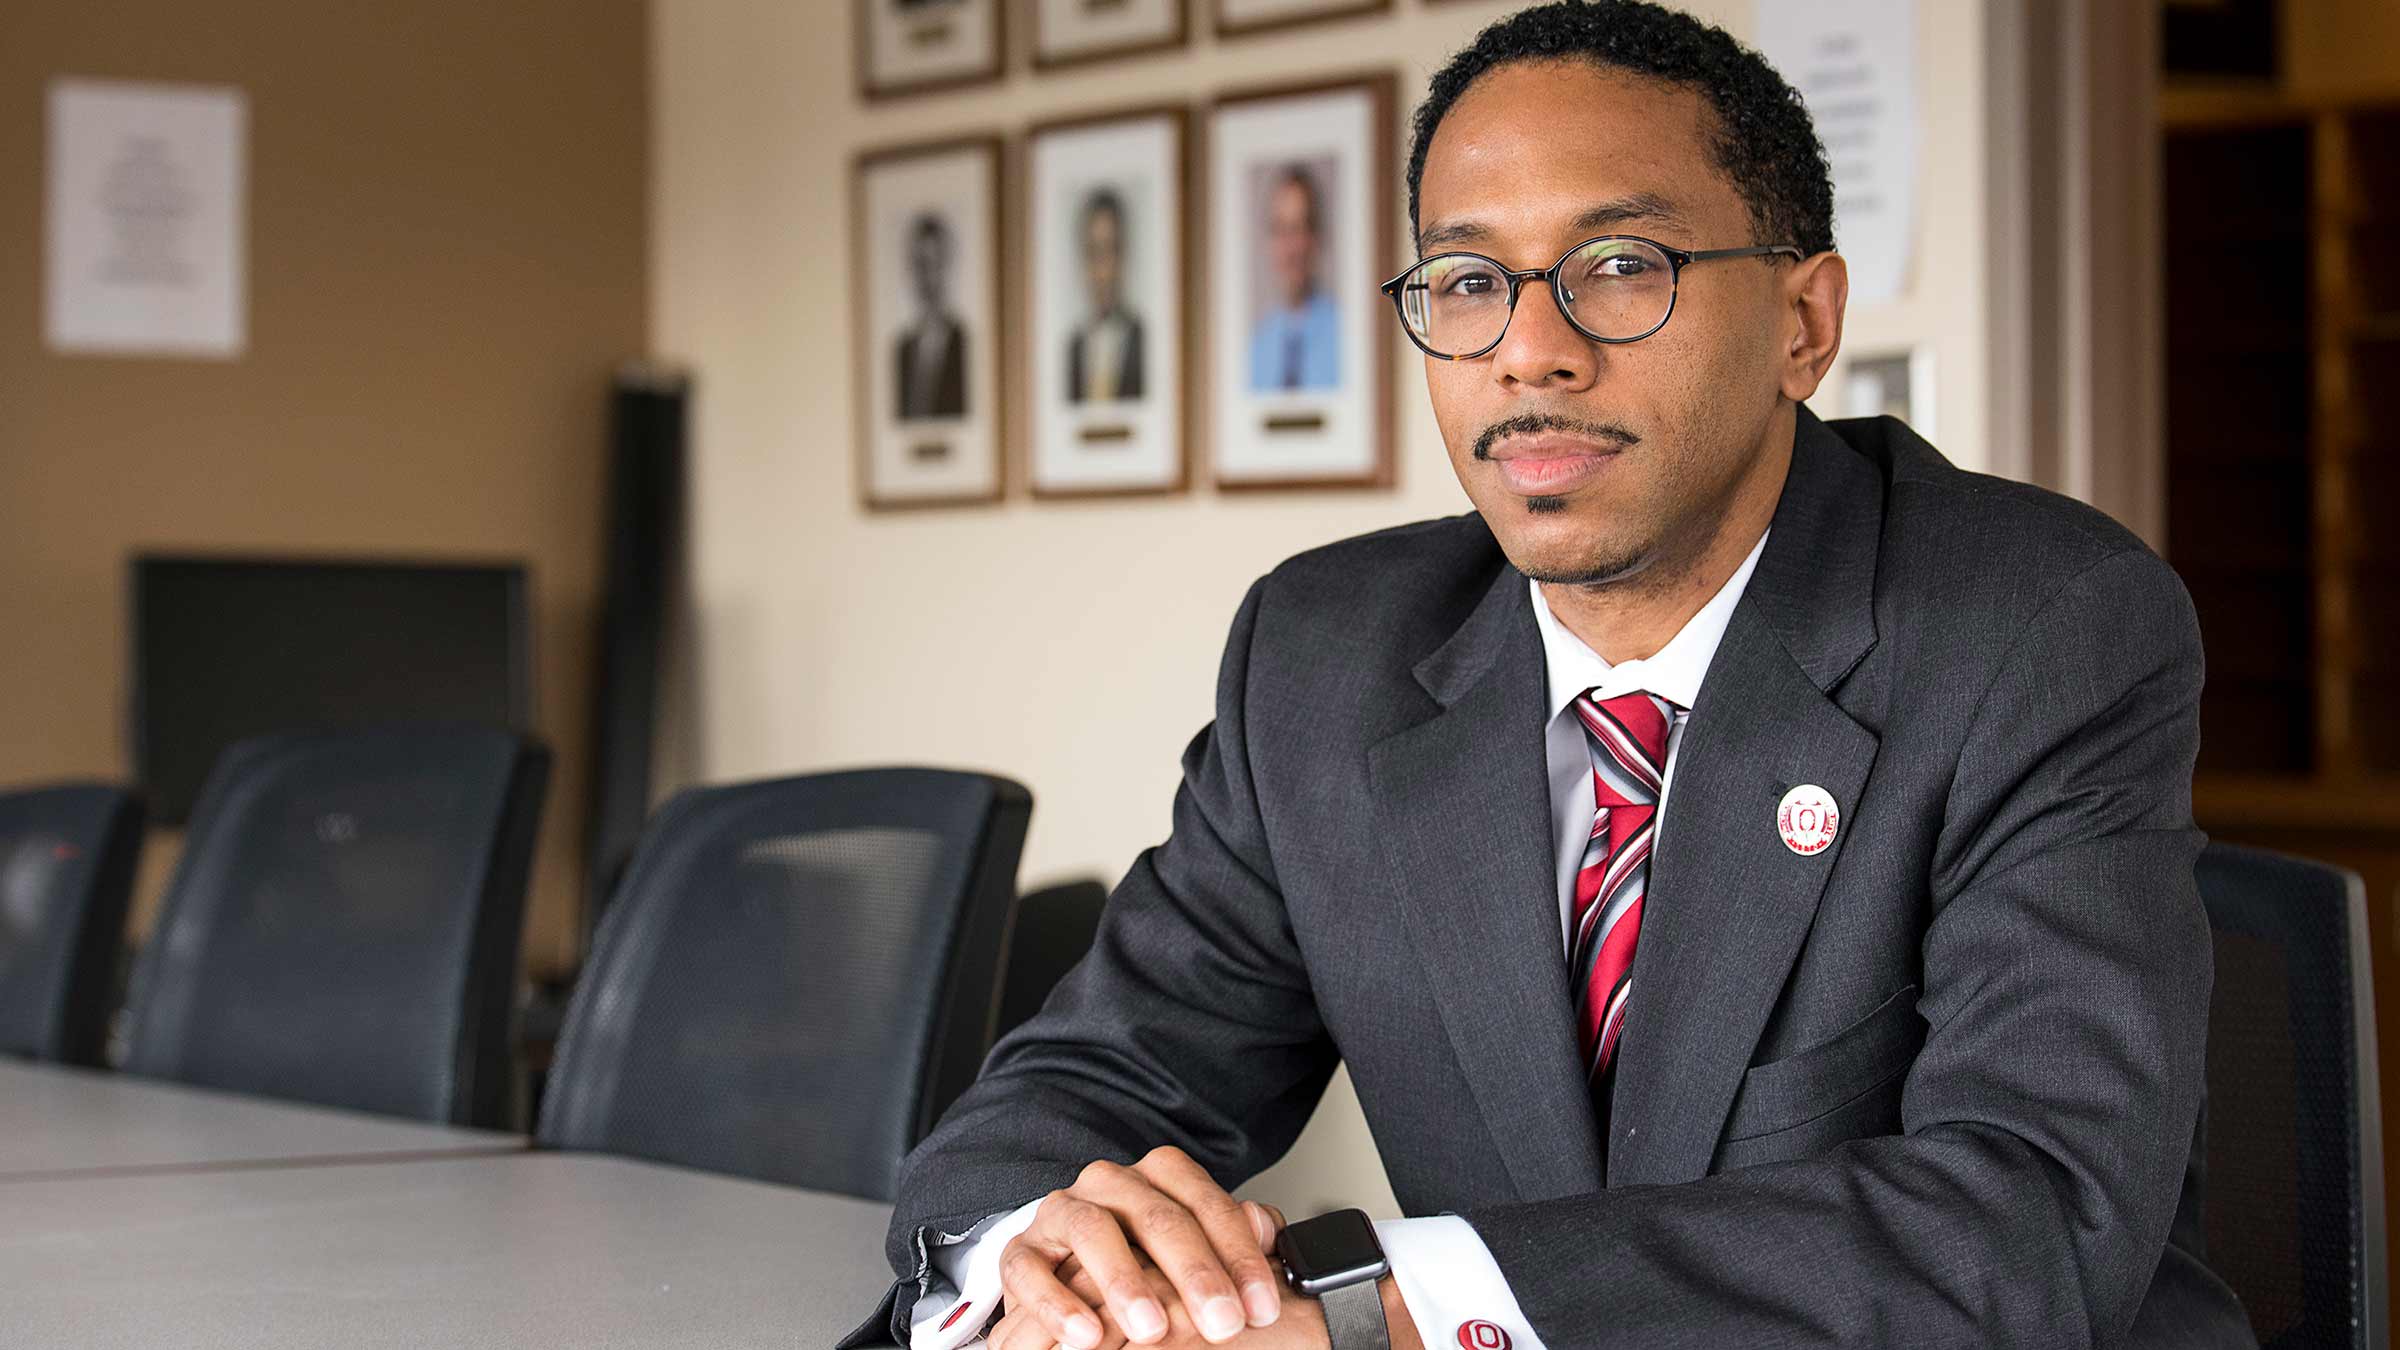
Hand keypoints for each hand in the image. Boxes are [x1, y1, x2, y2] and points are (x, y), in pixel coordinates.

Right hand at [996, 1146, 1288, 1348]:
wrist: (1070, 1271)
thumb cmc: (1149, 1260)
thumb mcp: (1198, 1247)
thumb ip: (1235, 1235)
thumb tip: (1266, 1226)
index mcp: (1160, 1176)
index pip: (1206, 1203)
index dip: (1240, 1255)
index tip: (1263, 1306)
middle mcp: (1111, 1184)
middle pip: (1157, 1216)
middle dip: (1196, 1274)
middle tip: (1223, 1323)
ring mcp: (1063, 1212)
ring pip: (1093, 1231)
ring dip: (1125, 1282)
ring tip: (1153, 1328)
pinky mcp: (1022, 1251)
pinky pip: (1030, 1269)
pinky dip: (1058, 1304)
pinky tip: (1087, 1337)